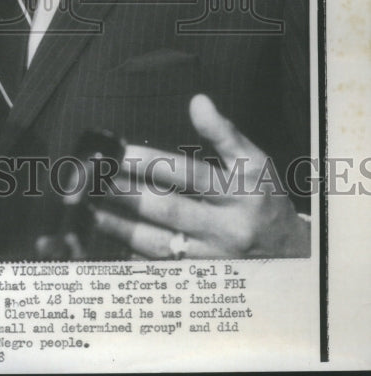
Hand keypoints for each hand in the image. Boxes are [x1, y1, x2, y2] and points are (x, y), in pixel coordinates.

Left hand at [93, 94, 309, 258]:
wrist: (292, 256)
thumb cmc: (264, 200)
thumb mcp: (255, 162)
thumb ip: (224, 132)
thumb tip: (197, 101)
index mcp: (239, 192)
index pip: (187, 174)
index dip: (149, 161)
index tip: (115, 150)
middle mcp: (226, 227)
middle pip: (168, 209)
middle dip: (126, 192)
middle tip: (90, 179)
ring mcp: (212, 259)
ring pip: (159, 244)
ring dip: (120, 227)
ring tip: (88, 210)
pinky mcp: (201, 279)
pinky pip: (160, 271)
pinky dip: (131, 258)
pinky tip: (106, 244)